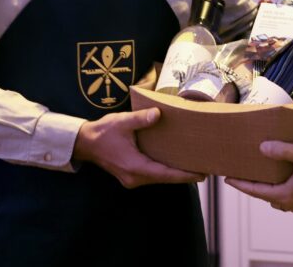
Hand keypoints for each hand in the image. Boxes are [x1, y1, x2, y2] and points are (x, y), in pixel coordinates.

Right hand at [72, 107, 204, 187]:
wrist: (86, 143)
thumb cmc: (104, 132)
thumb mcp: (122, 122)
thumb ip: (140, 119)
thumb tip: (158, 114)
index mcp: (134, 166)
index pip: (165, 174)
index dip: (184, 175)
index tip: (201, 175)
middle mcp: (135, 177)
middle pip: (165, 178)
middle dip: (185, 175)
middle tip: (207, 168)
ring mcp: (133, 179)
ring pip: (160, 178)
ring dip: (176, 173)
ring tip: (196, 166)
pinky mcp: (132, 175)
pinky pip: (154, 175)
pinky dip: (166, 171)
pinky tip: (177, 163)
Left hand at [224, 141, 292, 212]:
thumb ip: (282, 150)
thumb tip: (263, 148)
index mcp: (286, 195)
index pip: (256, 191)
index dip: (241, 184)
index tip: (227, 178)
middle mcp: (291, 203)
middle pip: (265, 194)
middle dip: (253, 185)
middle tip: (243, 172)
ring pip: (276, 196)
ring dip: (268, 185)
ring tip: (261, 171)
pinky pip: (287, 194)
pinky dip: (279, 185)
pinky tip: (282, 173)